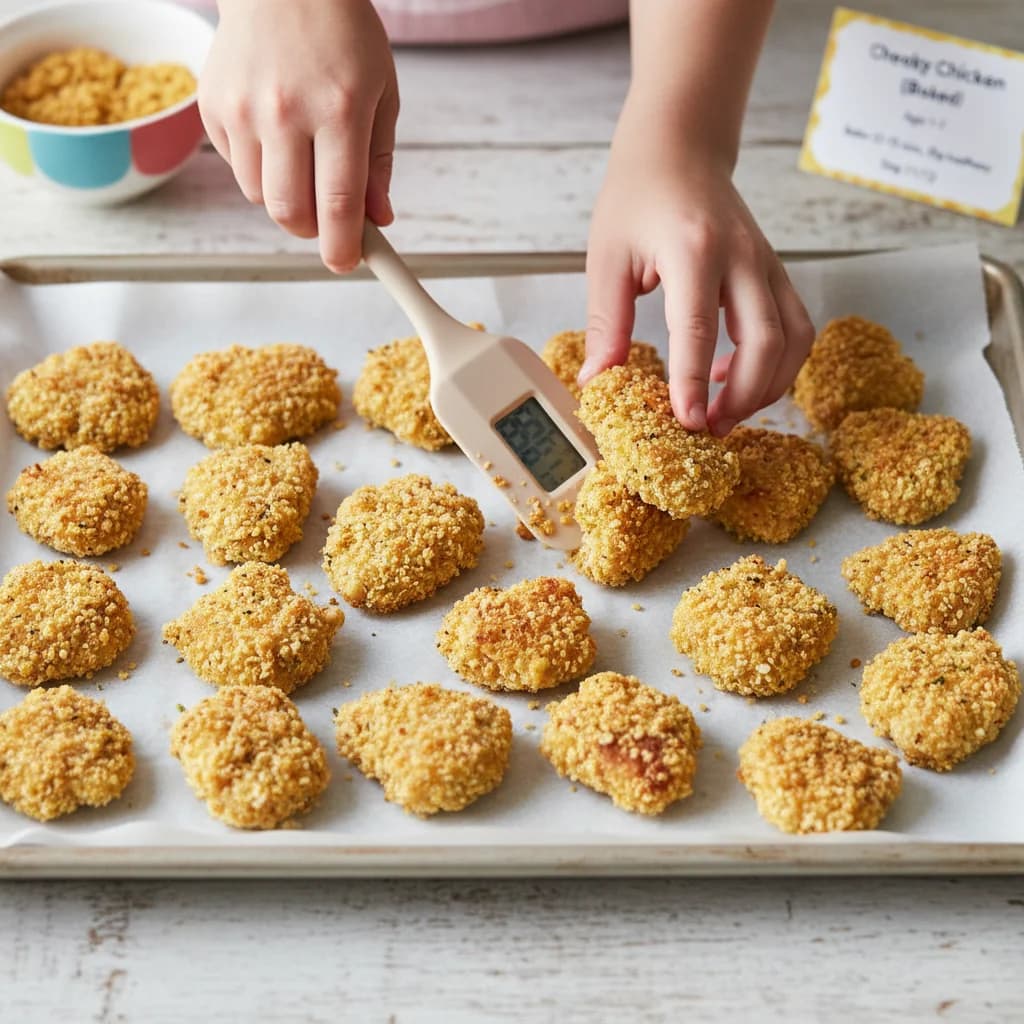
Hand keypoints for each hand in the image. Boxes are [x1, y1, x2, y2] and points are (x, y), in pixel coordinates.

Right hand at [200, 0, 398, 271]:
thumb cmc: (342, 33)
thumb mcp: (381, 92)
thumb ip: (378, 161)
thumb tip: (376, 220)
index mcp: (338, 111)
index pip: (338, 204)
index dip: (343, 247)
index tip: (346, 264)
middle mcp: (285, 112)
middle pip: (291, 214)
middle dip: (313, 230)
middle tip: (327, 217)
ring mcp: (242, 110)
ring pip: (261, 198)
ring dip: (286, 199)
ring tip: (302, 160)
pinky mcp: (212, 107)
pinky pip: (237, 168)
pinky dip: (259, 169)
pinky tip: (274, 132)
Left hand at [580, 95, 813, 435]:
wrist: (678, 147)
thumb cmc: (637, 197)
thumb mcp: (607, 258)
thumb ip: (607, 323)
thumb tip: (598, 381)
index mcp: (693, 249)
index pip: (699, 329)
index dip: (693, 384)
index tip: (688, 424)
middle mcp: (741, 256)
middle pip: (765, 340)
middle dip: (742, 396)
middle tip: (710, 429)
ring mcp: (766, 263)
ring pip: (793, 338)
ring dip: (766, 385)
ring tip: (726, 412)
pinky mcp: (775, 272)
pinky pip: (795, 327)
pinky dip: (776, 363)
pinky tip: (733, 374)